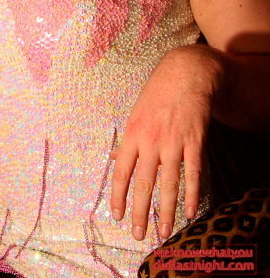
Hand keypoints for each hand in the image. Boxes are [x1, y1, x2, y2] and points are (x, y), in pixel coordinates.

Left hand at [110, 44, 221, 240]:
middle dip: (140, 212)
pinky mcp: (194, 142)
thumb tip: (115, 159)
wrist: (185, 74)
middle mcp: (150, 141)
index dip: (118, 196)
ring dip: (165, 210)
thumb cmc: (157, 93)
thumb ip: (128, 141)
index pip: (121, 172)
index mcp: (132, 134)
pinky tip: (191, 211)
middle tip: (138, 234)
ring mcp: (173, 142)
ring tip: (163, 231)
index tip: (117, 215)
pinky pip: (193, 173)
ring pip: (168, 184)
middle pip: (143, 184)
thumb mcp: (135, 113)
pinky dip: (192, 193)